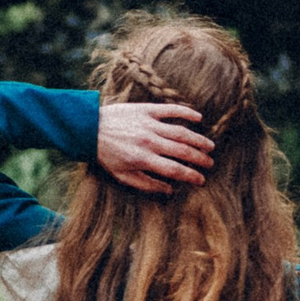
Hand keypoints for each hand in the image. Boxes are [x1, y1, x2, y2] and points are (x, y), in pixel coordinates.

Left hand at [97, 99, 213, 193]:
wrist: (89, 127)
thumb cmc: (105, 154)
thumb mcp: (122, 175)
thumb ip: (146, 184)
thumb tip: (168, 191)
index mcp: (143, 159)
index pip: (174, 170)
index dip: (191, 175)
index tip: (201, 180)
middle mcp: (149, 141)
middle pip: (182, 151)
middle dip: (199, 159)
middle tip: (210, 163)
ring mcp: (149, 124)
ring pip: (181, 132)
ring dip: (198, 139)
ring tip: (209, 146)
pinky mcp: (146, 109)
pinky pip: (171, 110)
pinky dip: (186, 112)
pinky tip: (198, 118)